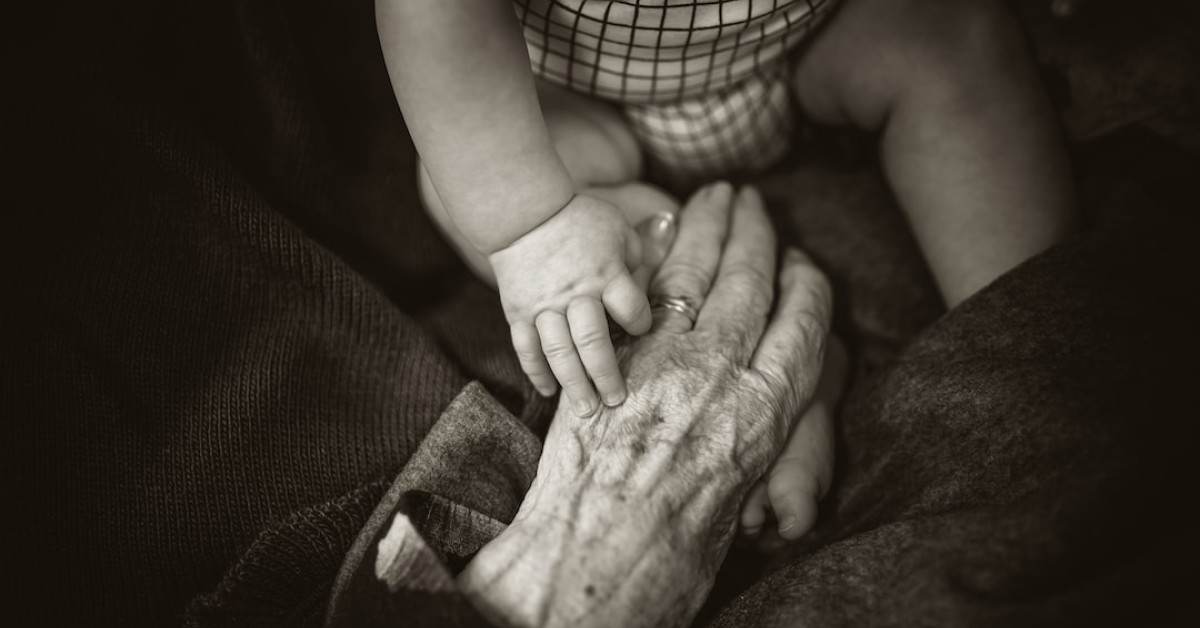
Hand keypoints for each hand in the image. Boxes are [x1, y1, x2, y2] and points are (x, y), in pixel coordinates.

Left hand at [460, 182, 834, 626]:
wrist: (597, 563)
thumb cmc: (677, 554)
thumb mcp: (741, 498)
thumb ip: (753, 440)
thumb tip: (753, 416)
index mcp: (767, 411)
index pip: (803, 323)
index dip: (805, 284)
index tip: (804, 263)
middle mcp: (722, 373)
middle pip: (749, 282)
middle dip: (754, 232)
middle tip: (752, 198)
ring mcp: (663, 359)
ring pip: (695, 273)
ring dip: (706, 226)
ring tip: (715, 196)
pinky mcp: (612, 357)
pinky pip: (639, 292)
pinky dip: (652, 254)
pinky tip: (659, 229)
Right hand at [490, 193, 651, 415]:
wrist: (523, 211)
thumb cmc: (579, 218)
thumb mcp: (618, 228)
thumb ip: (638, 258)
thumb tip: (652, 283)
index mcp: (606, 274)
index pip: (631, 310)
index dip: (640, 324)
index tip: (641, 330)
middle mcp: (576, 294)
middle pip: (594, 342)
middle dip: (606, 375)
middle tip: (617, 402)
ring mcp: (544, 306)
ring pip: (559, 352)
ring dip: (573, 384)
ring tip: (586, 410)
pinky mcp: (519, 312)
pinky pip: (526, 348)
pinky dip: (536, 372)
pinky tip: (549, 392)